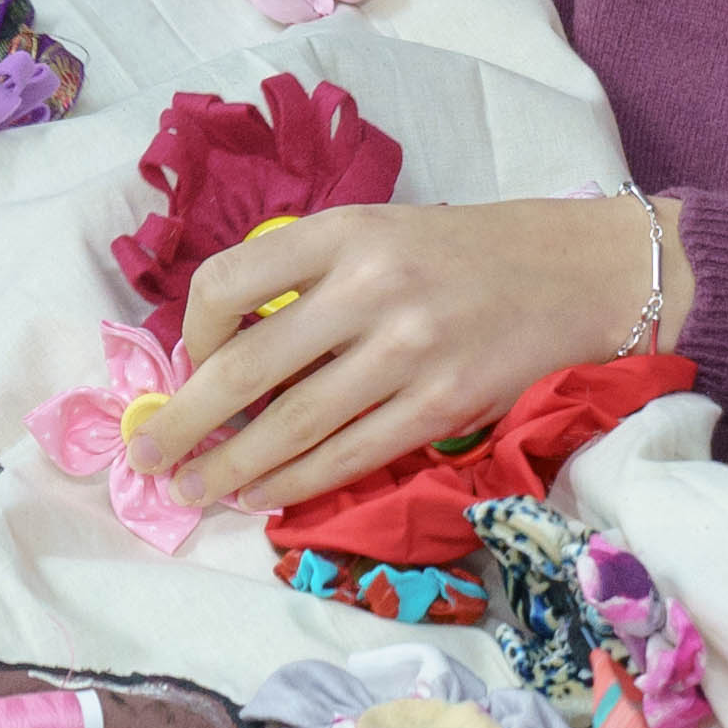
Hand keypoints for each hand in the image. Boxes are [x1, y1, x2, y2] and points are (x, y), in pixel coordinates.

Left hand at [154, 195, 676, 515]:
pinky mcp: (445, 403)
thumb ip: (310, 278)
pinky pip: (351, 454)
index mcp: (344, 232)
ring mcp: (409, 350)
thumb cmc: (466, 254)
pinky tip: (263, 494)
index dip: (193, 333)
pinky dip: (298, 481)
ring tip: (194, 489)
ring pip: (294, 424)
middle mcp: (370, 287)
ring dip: (232, 466)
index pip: (227, 283)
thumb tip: (225, 353)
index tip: (192, 362)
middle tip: (149, 456)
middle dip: (184, 421)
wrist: (579, 273)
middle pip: (245, 367)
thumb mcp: (380, 233)